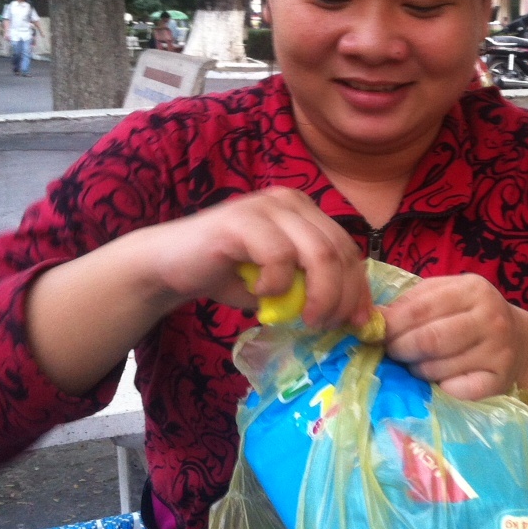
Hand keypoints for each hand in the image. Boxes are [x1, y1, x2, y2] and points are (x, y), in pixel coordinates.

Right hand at [128, 187, 371, 328]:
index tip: (358, 323)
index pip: (348, 249)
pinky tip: (261, 296)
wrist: (169, 264)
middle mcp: (291, 202)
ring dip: (319, 296)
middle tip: (327, 326)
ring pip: (318, 254)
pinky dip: (276, 285)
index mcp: (306, 212)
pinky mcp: (242, 219)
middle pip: (339, 252)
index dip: (358, 289)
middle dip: (342, 297)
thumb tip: (352, 316)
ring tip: (305, 320)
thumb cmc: (228, 274)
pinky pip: (279, 256)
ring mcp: (267, 206)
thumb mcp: (282, 282)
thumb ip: (313, 287)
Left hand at [381, 274, 527, 400]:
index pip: (421, 308)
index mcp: (473, 290)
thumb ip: (412, 302)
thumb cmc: (470, 315)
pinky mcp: (499, 380)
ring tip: (414, 364)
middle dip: (401, 349)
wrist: (518, 341)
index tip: (377, 334)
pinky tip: (438, 380)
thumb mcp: (445, 295)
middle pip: (430, 340)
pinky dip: (439, 388)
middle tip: (391, 352)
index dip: (393, 324)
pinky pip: (456, 390)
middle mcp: (490, 318)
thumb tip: (374, 318)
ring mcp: (498, 351)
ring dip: (417, 370)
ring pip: (439, 368)